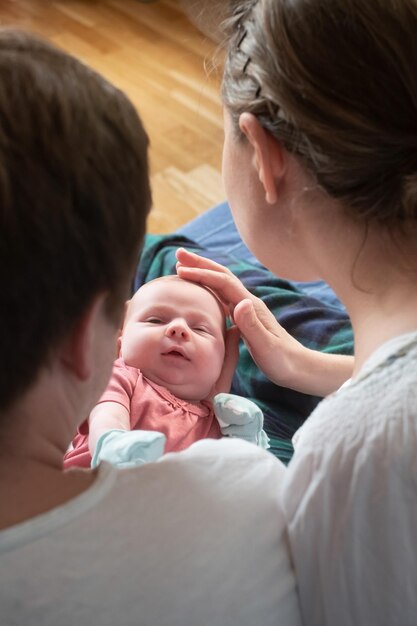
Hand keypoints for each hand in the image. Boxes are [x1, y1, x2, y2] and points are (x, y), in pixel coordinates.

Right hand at [176, 248, 352, 394]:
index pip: (223, 283)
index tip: (180, 270)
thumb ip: (252, 325)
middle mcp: (248, 303)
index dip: (202, 274)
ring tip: (183, 267)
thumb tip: (240, 302)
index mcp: (251, 306)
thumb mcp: (266, 346)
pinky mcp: (245, 319)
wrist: (297, 367)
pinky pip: (222, 298)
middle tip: (178, 254)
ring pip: (221, 285)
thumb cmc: (282, 360)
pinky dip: (208, 289)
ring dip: (203, 273)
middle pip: (222, 276)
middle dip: (200, 263)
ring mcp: (247, 310)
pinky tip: (200, 292)